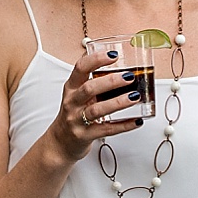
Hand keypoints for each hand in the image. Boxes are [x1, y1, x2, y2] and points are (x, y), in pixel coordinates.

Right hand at [45, 47, 146, 163]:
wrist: (61, 142)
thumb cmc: (73, 114)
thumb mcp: (76, 94)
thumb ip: (90, 78)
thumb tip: (108, 58)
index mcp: (71, 88)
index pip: (80, 68)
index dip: (96, 60)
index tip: (113, 55)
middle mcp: (72, 102)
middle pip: (89, 89)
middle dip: (110, 82)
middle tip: (128, 77)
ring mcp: (78, 120)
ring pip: (97, 110)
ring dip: (118, 102)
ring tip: (134, 97)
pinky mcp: (85, 135)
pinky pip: (107, 130)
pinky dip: (123, 125)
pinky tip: (136, 121)